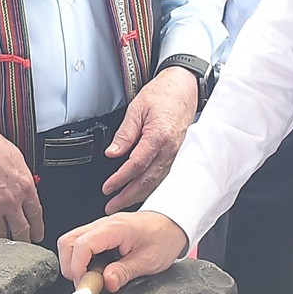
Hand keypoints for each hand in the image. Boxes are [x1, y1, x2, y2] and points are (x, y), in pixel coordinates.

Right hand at [0, 110, 44, 241]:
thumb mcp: (16, 159)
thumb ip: (22, 178)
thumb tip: (24, 187)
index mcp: (25, 186)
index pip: (36, 215)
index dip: (37, 229)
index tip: (37, 236)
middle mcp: (11, 200)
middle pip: (21, 230)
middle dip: (23, 241)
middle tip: (23, 245)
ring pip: (0, 235)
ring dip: (1, 241)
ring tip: (1, 245)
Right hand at [57, 211, 187, 292]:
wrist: (172, 224)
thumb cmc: (164, 238)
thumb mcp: (149, 260)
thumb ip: (126, 271)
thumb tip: (107, 282)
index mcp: (115, 228)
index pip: (82, 244)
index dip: (77, 267)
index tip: (83, 284)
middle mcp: (103, 224)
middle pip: (68, 241)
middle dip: (70, 266)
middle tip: (83, 284)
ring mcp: (99, 227)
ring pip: (70, 241)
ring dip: (73, 262)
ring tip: (89, 278)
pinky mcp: (100, 233)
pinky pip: (80, 243)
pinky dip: (80, 259)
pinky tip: (94, 270)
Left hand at [101, 67, 198, 209]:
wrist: (185, 87)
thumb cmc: (164, 94)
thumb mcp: (137, 108)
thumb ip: (125, 133)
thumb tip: (112, 153)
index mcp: (159, 136)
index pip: (136, 165)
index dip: (120, 179)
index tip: (108, 188)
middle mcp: (171, 149)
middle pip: (147, 180)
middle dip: (128, 196)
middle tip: (111, 206)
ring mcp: (177, 154)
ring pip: (157, 182)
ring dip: (139, 195)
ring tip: (122, 204)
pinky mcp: (178, 155)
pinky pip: (164, 176)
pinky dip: (151, 188)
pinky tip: (141, 193)